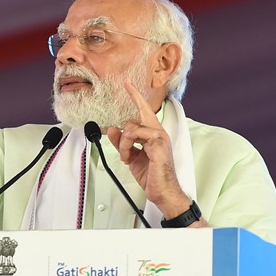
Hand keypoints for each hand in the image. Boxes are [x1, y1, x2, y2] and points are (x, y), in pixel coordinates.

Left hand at [106, 78, 190, 217]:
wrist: (162, 191)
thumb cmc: (152, 176)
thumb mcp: (131, 157)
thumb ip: (122, 142)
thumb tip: (112, 129)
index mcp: (154, 133)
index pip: (144, 109)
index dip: (135, 95)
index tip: (127, 83)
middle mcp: (158, 132)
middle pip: (136, 116)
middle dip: (124, 134)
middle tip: (125, 152)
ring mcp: (159, 137)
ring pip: (131, 127)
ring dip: (124, 144)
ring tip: (127, 157)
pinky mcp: (157, 143)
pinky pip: (134, 135)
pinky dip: (127, 146)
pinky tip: (129, 157)